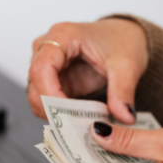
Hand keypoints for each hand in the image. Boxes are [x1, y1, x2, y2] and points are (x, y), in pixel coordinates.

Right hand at [27, 19, 148, 123]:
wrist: (127, 37)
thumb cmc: (122, 40)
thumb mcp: (127, 65)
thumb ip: (123, 91)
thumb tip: (124, 116)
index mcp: (62, 36)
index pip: (41, 69)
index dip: (50, 95)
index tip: (68, 114)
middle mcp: (48, 49)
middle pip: (35, 86)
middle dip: (53, 110)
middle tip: (77, 126)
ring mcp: (49, 66)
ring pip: (38, 98)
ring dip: (56, 115)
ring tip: (82, 123)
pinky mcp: (55, 81)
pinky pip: (49, 103)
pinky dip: (62, 115)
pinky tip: (80, 120)